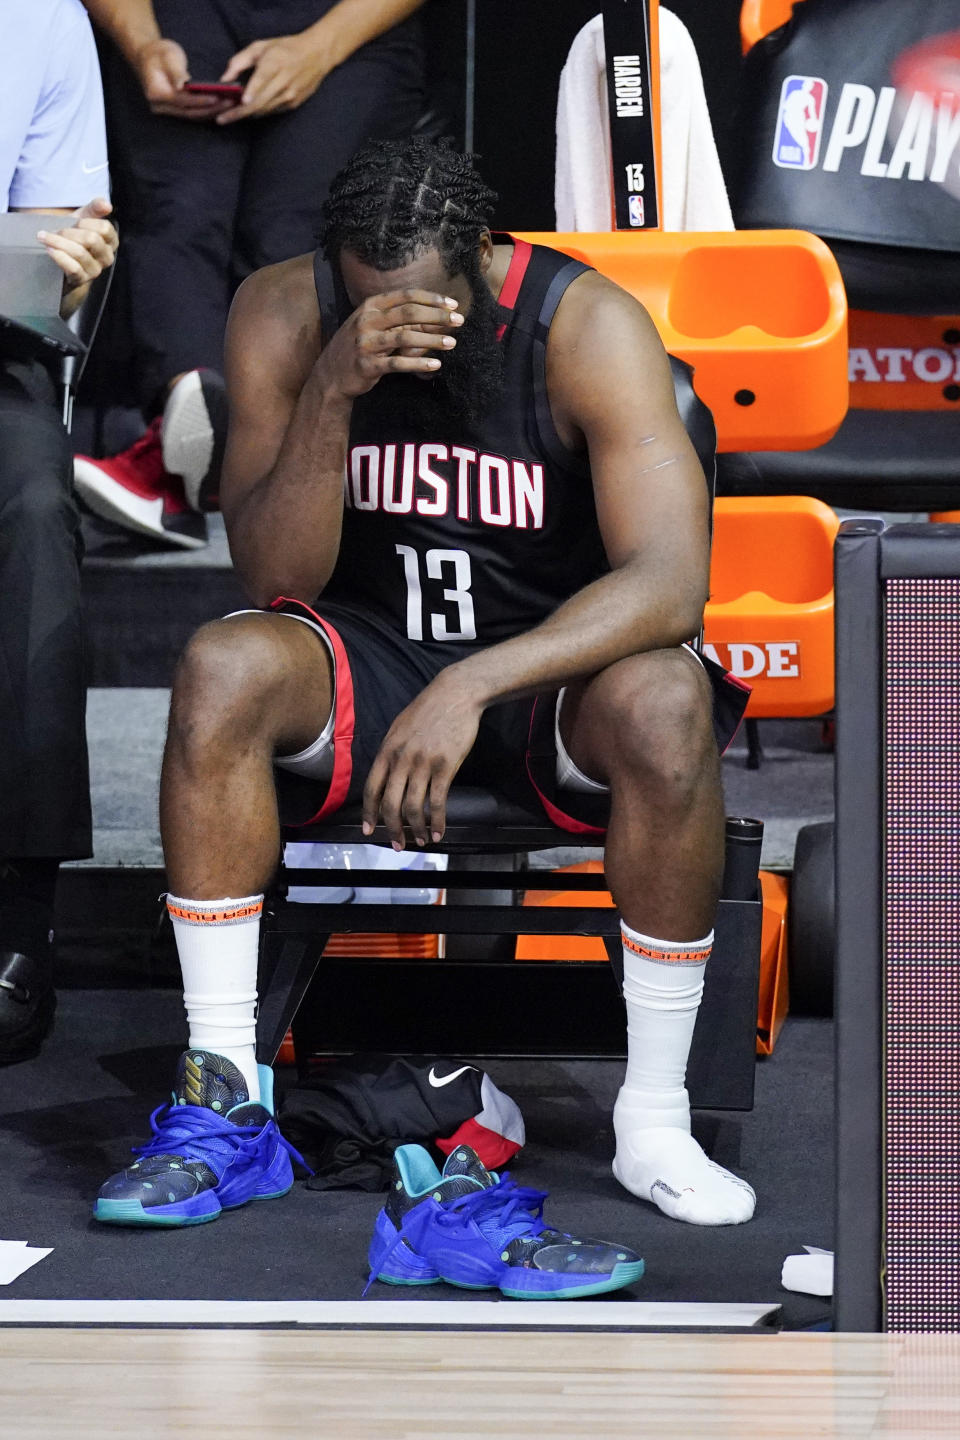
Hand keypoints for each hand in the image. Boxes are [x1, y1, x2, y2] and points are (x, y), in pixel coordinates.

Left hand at [37, 198, 117, 292]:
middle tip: (55, 230)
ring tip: (44, 237)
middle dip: (70, 232)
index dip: (87, 222)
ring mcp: (95, 270)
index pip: (105, 229)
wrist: (58, 258)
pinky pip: (73, 268)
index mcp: (110, 242)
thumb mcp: (82, 219)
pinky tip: (49, 249)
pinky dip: (59, 256)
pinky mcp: (81, 280)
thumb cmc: (72, 236)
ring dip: (58, 242)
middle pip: (92, 239)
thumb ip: (94, 209)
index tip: (74, 222)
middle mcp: (106, 257)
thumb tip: (107, 204)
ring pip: (80, 253)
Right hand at [134, 38, 237, 120]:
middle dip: (211, 109)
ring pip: (192, 115)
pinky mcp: (174, 110)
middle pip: (189, 112)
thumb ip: (175, 72)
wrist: (148, 56)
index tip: (217, 98)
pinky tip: (221, 106)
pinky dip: (206, 110)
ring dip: (211, 112)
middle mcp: (159, 106)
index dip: (200, 100)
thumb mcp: (167, 56)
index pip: (181, 100)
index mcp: (155, 92)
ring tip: (230, 105)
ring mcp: (166, 110)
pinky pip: (192, 113)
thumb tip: (181, 85)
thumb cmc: (158, 52)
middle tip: (230, 103)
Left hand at [216, 33, 331, 123]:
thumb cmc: (284, 49)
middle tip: (222, 119)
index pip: (262, 79)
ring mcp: (290, 94)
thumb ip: (239, 61)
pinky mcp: (293, 104)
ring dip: (246, 114)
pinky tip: (249, 110)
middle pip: (260, 101)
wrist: (316, 55)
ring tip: (229, 117)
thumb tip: (224, 78)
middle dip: (240, 112)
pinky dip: (258, 111)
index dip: (253, 91)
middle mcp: (284, 81)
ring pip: (264, 109)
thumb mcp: (260, 47)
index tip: (242, 101)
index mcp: (275, 62)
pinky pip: (272, 111)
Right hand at [316, 289, 463, 398]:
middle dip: (437, 316)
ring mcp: (365, 343)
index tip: (452, 305)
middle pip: (409, 313)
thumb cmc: (358, 347)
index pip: (406, 296)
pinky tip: (436, 365)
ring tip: (452, 343)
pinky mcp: (367, 365)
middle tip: (459, 321)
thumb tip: (434, 317)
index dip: (431, 299)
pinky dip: (418, 364)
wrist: (330, 375)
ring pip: (405, 337)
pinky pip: (397, 364)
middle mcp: (367, 321)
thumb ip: (397, 319)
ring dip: (432, 340)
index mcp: (370, 306)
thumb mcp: (372, 325)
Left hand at [362, 672, 481, 848]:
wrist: (456, 694)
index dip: (369, 813)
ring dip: (415, 829)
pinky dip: (436, 821)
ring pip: (413, 807)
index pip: (371, 789)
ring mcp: (423, 763)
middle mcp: (401, 759)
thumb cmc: (429, 709)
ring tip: (420, 840)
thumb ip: (391, 752)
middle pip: (390, 804)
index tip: (369, 830)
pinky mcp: (446, 766)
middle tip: (397, 844)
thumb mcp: (399, 727)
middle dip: (392, 829)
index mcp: (387, 750)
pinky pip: (437, 802)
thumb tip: (385, 777)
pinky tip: (438, 831)